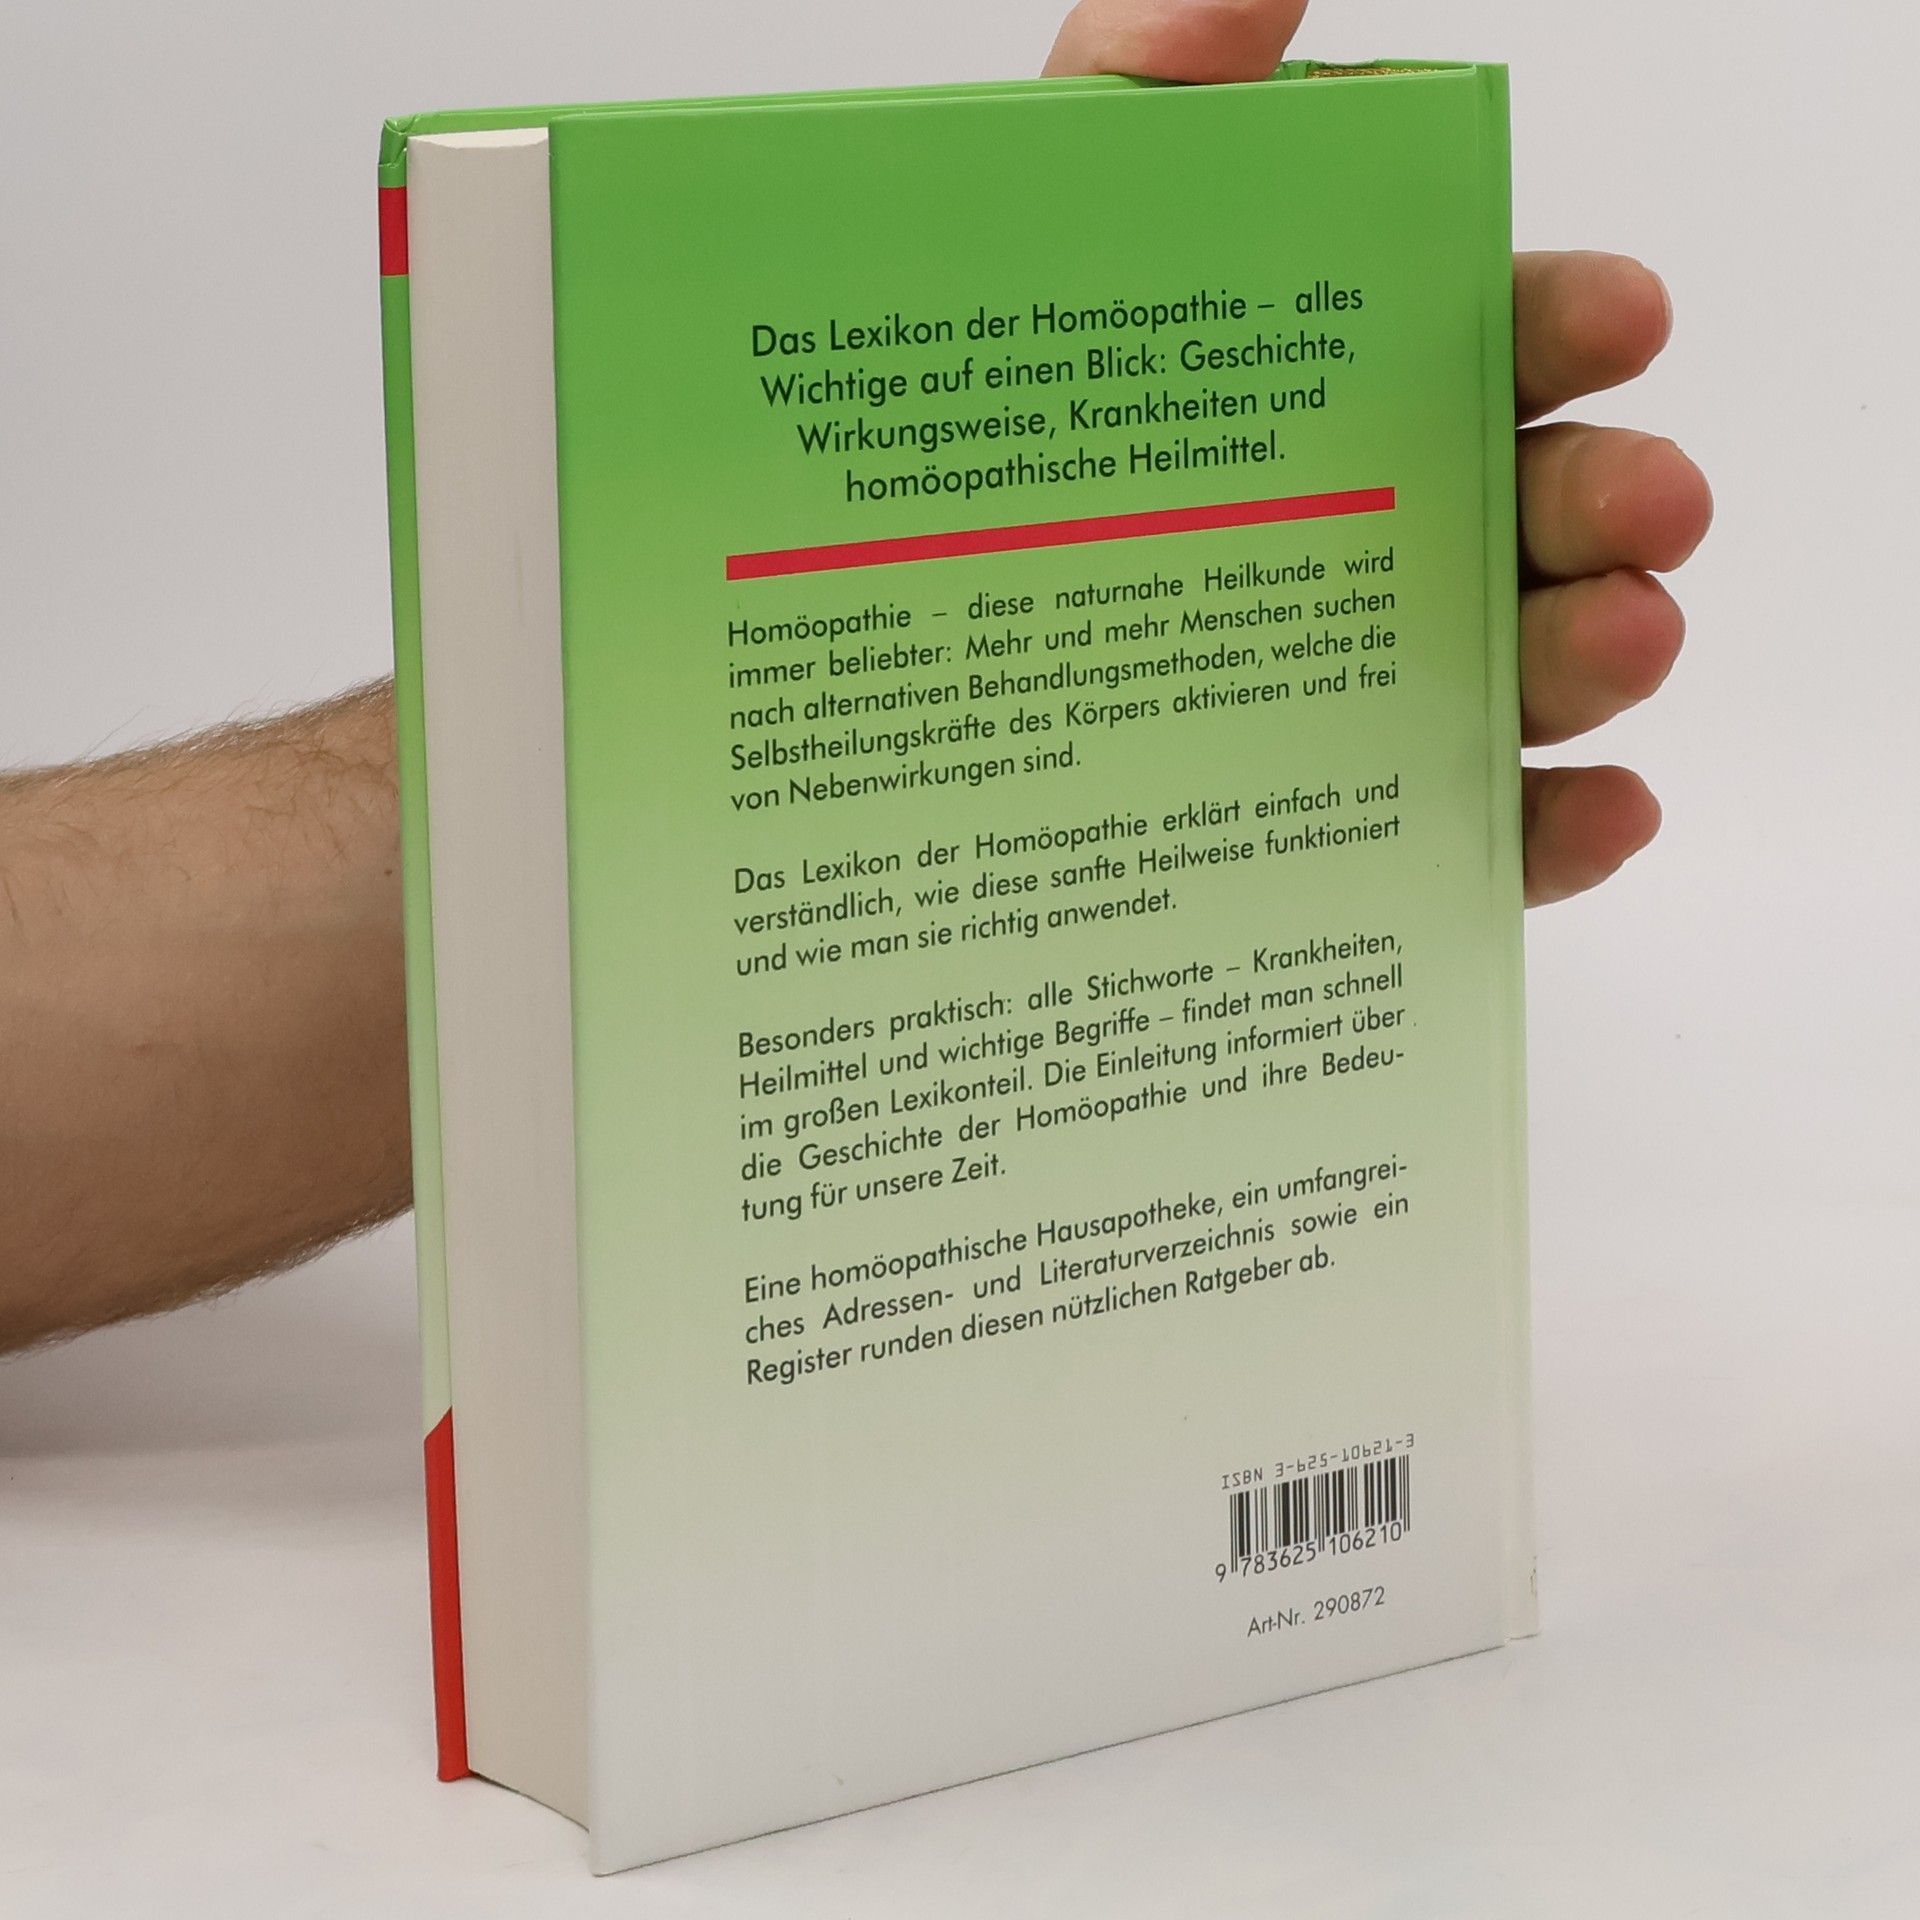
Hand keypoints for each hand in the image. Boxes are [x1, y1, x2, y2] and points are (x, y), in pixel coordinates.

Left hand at [1045, 0, 1711, 905]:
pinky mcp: (1349, 819)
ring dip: (1598, 652)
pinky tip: (1599, 811)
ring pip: (1522, 673)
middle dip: (1607, 495)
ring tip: (1619, 637)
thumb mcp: (1033, 240)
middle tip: (1645, 501)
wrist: (865, 671)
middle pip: (1530, 511)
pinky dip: (1547, 830)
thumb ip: (1139, 101)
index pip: (1487, 342)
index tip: (1616, 320)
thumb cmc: (974, 430)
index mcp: (1342, 392)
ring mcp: (1375, 684)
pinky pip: (1465, 836)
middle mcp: (1380, 531)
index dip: (1563, 323)